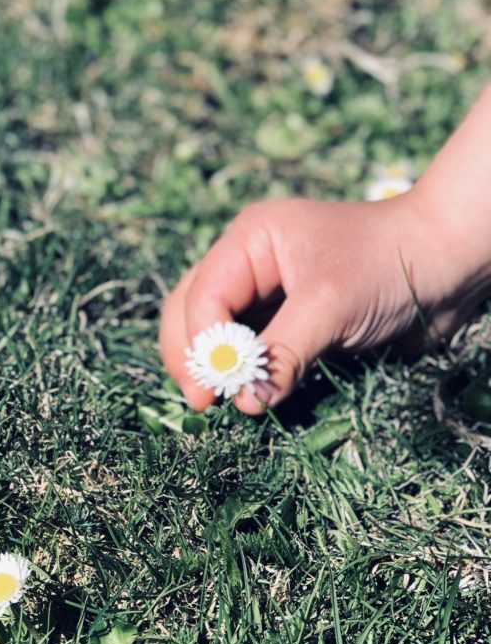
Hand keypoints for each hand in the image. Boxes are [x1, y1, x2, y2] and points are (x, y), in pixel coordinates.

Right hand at [159, 192, 486, 414]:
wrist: (451, 264)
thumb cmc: (390, 266)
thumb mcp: (330, 305)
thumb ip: (283, 353)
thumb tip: (245, 402)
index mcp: (250, 240)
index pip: (203, 295)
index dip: (201, 344)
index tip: (210, 390)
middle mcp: (248, 264)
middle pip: (192, 311)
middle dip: (194, 356)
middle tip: (202, 402)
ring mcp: (265, 293)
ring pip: (213, 332)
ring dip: (213, 367)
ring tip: (218, 402)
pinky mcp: (286, 320)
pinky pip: (249, 349)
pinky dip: (242, 373)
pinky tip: (245, 394)